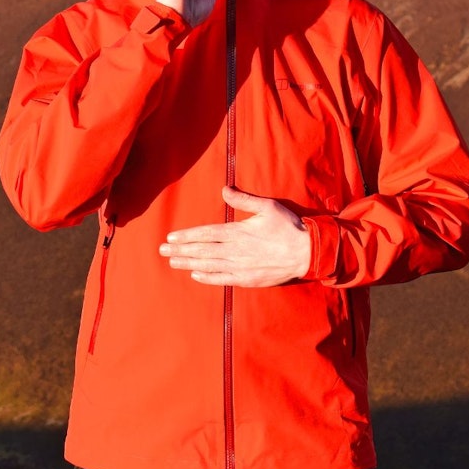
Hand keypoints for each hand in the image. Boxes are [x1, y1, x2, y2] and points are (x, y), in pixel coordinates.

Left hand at [159, 187, 310, 286]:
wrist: (307, 253)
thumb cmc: (288, 227)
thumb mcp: (267, 207)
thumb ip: (243, 200)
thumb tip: (224, 189)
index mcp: (238, 232)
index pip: (205, 234)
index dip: (187, 237)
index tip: (171, 238)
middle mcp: (235, 251)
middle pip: (202, 251)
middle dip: (180, 251)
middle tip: (162, 251)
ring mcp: (240, 267)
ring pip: (208, 265)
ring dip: (188, 264)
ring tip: (172, 262)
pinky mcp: (247, 279)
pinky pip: (222, 279)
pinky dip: (207, 277)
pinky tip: (195, 275)